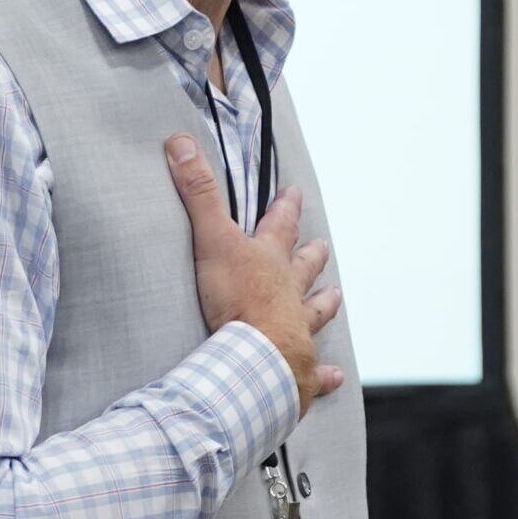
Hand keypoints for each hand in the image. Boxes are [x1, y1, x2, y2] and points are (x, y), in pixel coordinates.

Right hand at [163, 134, 345, 417]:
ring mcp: (298, 329)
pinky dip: (327, 375)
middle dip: (312, 255)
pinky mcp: (298, 368)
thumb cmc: (236, 301)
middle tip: (323, 247)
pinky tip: (337, 377)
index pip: (281, 224)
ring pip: (316, 311)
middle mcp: (290, 292)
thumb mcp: (212, 240)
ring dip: (324, 303)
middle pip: (306, 267)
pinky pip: (317, 373)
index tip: (294, 193)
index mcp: (270, 260)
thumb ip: (198, 194)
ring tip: (334, 297)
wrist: (256, 357)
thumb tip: (181, 141)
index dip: (286, 207)